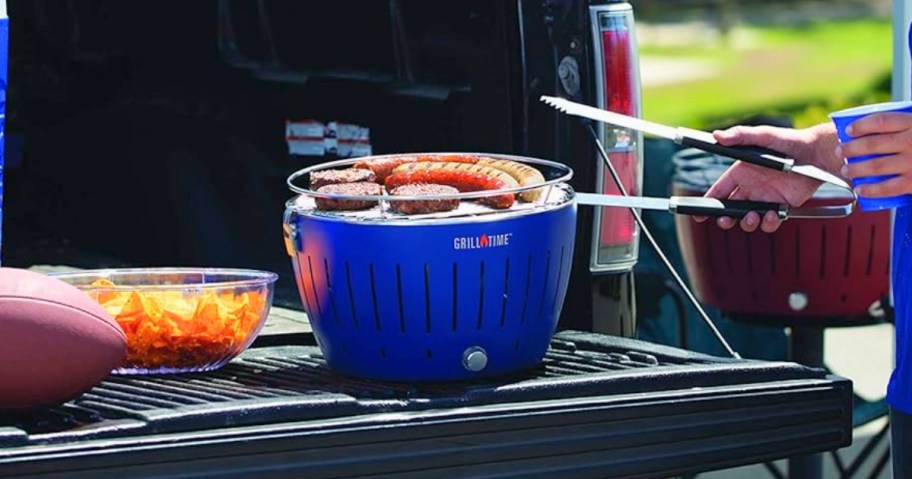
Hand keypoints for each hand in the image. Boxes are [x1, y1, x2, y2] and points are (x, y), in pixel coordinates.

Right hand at [696, 123, 840, 232]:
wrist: (818, 154)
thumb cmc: (790, 141)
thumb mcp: (763, 135)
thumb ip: (741, 136)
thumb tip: (718, 136)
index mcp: (741, 172)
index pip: (719, 190)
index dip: (708, 202)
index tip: (699, 214)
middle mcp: (751, 187)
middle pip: (730, 209)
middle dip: (725, 218)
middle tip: (726, 221)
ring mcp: (766, 198)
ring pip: (748, 218)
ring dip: (747, 223)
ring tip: (753, 216)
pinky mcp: (782, 206)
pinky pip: (770, 221)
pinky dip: (769, 223)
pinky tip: (773, 215)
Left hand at [838, 112, 911, 196]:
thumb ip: (908, 125)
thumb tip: (884, 126)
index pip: (882, 120)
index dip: (862, 125)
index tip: (849, 130)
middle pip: (872, 143)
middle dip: (851, 148)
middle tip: (840, 151)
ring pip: (875, 165)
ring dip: (855, 168)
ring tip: (846, 169)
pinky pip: (887, 188)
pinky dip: (870, 189)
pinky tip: (860, 189)